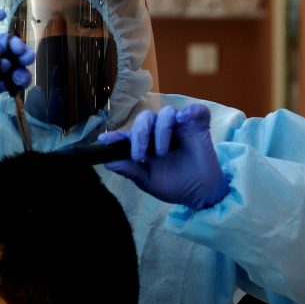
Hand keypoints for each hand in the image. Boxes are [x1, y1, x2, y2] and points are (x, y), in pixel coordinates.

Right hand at [0, 8, 34, 114]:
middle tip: (26, 55)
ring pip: (2, 39)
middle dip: (22, 55)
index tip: (20, 75)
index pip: (16, 75)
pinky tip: (0, 14)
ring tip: (14, 43)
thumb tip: (4, 65)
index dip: (22, 74)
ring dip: (11, 40)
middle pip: (14, 55)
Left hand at [98, 104, 228, 209]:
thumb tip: (108, 162)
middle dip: (139, 134)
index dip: (116, 136)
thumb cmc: (174, 185)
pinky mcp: (198, 124)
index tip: (104, 141)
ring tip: (162, 153)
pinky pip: (195, 110)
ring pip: (166, 113)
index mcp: (146, 143)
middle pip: (145, 118)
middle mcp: (160, 131)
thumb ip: (130, 170)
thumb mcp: (148, 181)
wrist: (200, 193)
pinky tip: (182, 120)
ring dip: (161, 131)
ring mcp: (180, 126)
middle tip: (139, 156)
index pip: (129, 134)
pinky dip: (189, 111)